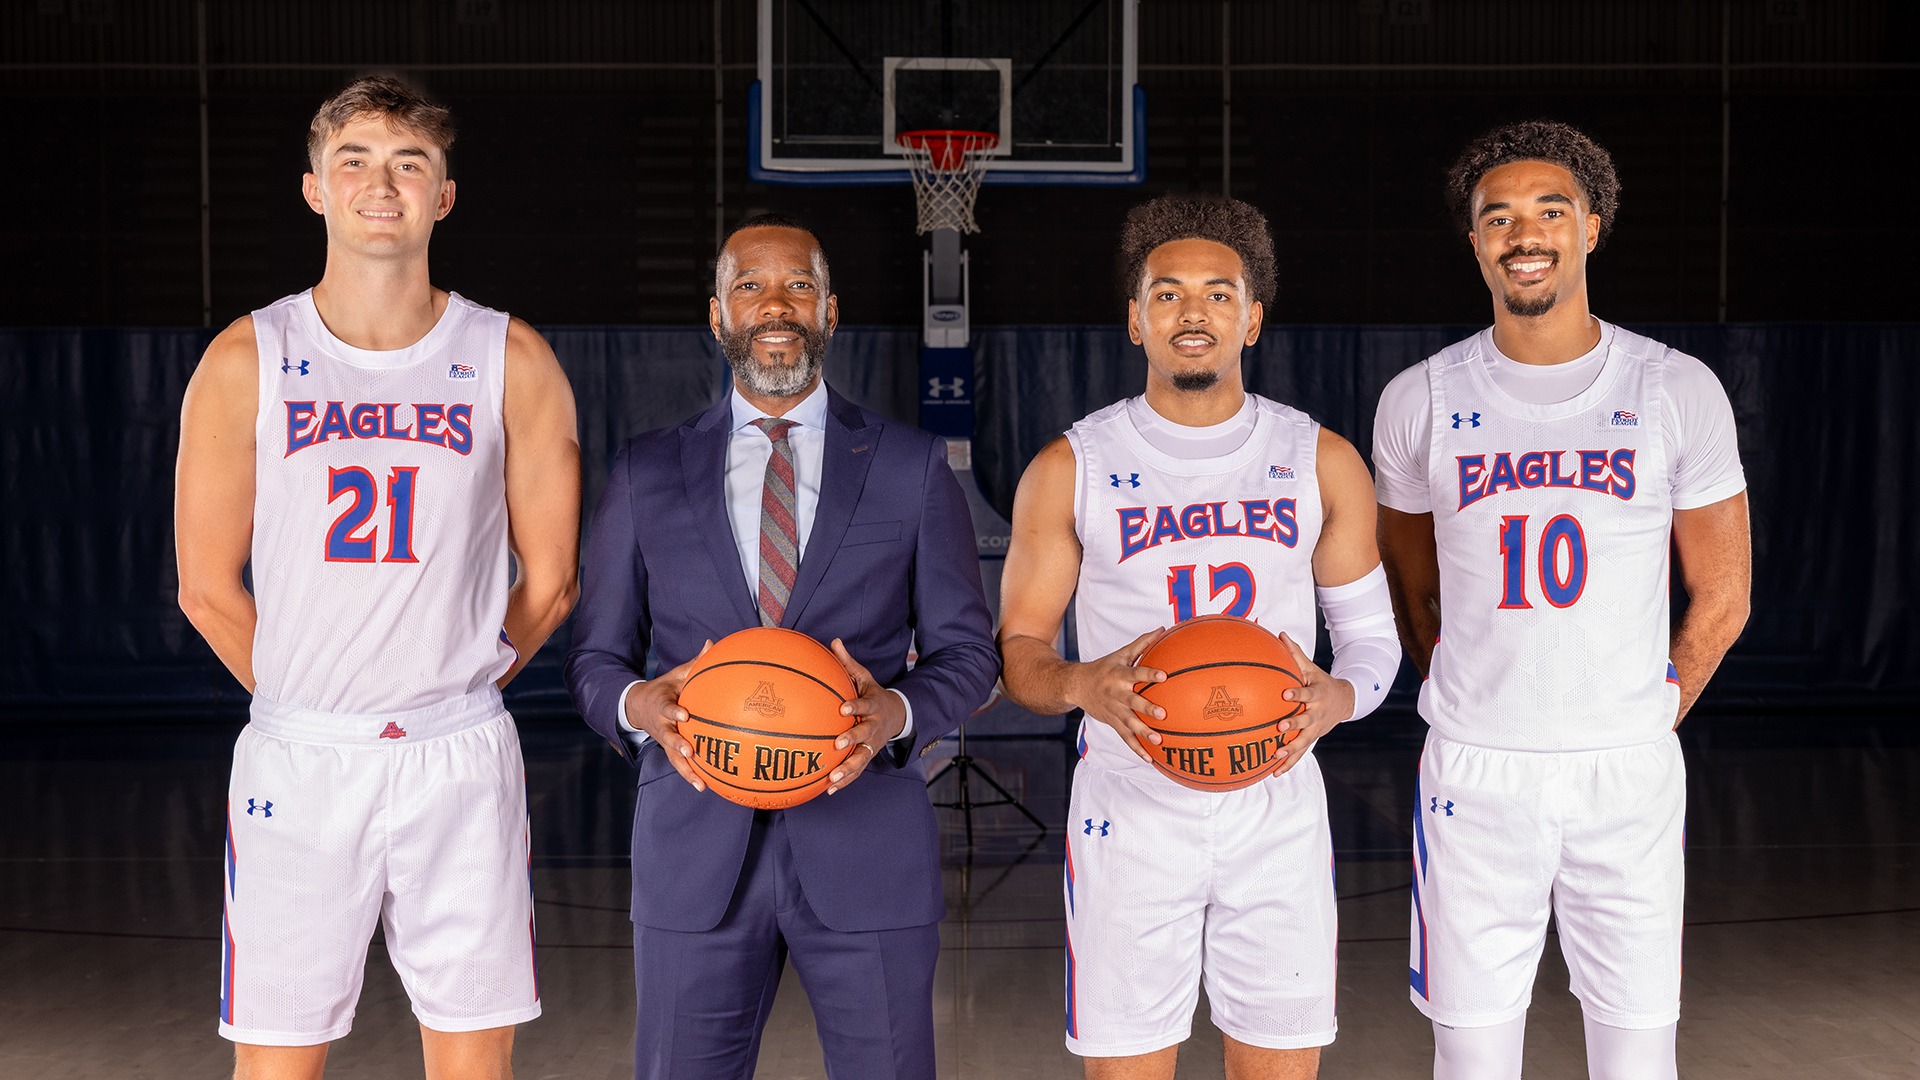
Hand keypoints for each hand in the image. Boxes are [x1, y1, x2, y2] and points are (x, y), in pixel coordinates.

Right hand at [624, 640, 712, 790]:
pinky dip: (690, 776)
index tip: (684, 716)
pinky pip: (679, 765)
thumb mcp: (676, 675)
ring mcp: (664, 741)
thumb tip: (712, 643)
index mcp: (663, 705)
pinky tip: (705, 787)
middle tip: (690, 751)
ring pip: (673, 758)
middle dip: (678, 745)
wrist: (638, 707)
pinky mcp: (669, 751)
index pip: (668, 709)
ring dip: (686, 770)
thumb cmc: (666, 689)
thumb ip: (695, 663)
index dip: (675, 713)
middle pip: (668, 738)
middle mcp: (662, 726)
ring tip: (700, 783)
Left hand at [827, 639, 907, 793]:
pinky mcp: (868, 757)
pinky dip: (844, 780)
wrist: (897, 716)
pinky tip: (828, 789)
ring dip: (847, 769)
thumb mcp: (865, 678)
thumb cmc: (874, 695)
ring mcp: (872, 744)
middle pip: (864, 734)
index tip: (843, 708)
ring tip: (832, 778)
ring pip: (861, 758)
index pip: (864, 705)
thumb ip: (848, 663)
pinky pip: (856, 771)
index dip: (855, 706)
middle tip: (838, 744)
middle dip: (852, 739)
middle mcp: (873, 727)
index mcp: (872, 706)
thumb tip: (834, 641)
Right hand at [1069, 627, 1170, 764]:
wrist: (1075, 686)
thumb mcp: (1120, 654)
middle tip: (1162, 714)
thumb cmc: (1104, 668)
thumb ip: (1142, 644)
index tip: (1164, 676)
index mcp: (1119, 675)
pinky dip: (1136, 749)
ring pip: (1129, 723)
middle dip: (1146, 708)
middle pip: (1133, 702)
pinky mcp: (1112, 723)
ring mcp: (1114, 711)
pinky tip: (1150, 759)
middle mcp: (1116, 694)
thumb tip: (1163, 630)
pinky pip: (1125, 738)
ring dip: (1143, 733)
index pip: (1136, 673)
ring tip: (1158, 740)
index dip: (1149, 674)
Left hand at [1273, 631, 1352, 774]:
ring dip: (1290, 750)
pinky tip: (1274, 772)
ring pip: (1303, 742)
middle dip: (1294, 724)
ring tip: (1276, 756)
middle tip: (1280, 727)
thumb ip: (1295, 654)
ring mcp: (1315, 729)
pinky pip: (1300, 754)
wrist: (1344, 701)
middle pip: (1306, 720)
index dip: (1297, 694)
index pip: (1307, 694)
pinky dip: (1288, 764)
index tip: (1285, 694)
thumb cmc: (1321, 682)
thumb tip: (1280, 634)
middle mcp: (1317, 714)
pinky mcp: (1312, 739)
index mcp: (1317, 695)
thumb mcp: (1311, 668)